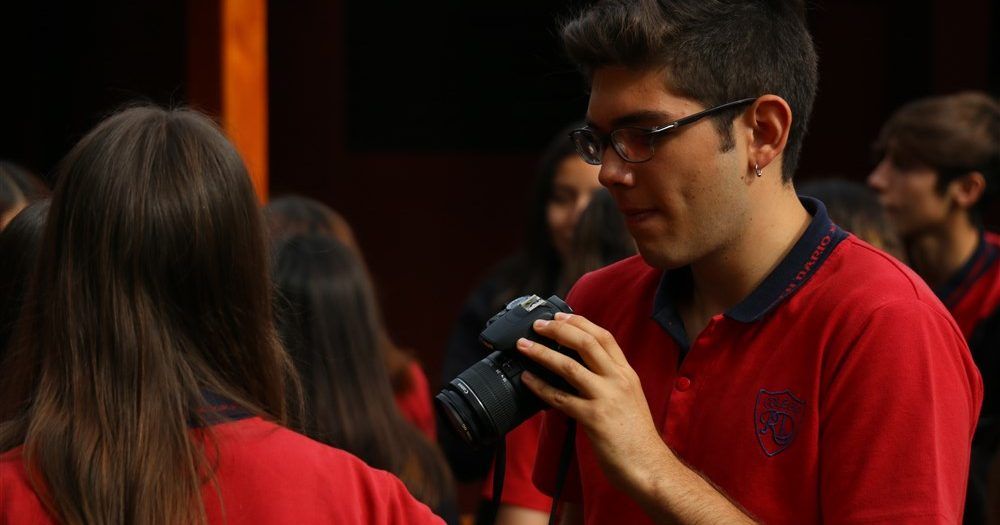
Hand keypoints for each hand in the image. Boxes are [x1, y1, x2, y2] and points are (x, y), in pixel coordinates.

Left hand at [518, 312, 672, 490]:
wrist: (649, 466)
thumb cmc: (636, 437)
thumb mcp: (630, 399)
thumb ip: (611, 381)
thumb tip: (584, 369)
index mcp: (627, 374)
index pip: (604, 337)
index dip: (580, 323)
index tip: (560, 316)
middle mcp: (618, 381)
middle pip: (586, 343)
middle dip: (558, 330)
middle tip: (537, 325)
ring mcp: (606, 398)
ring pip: (569, 366)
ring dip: (541, 353)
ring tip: (523, 346)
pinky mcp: (593, 418)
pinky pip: (559, 398)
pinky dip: (539, 386)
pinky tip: (527, 379)